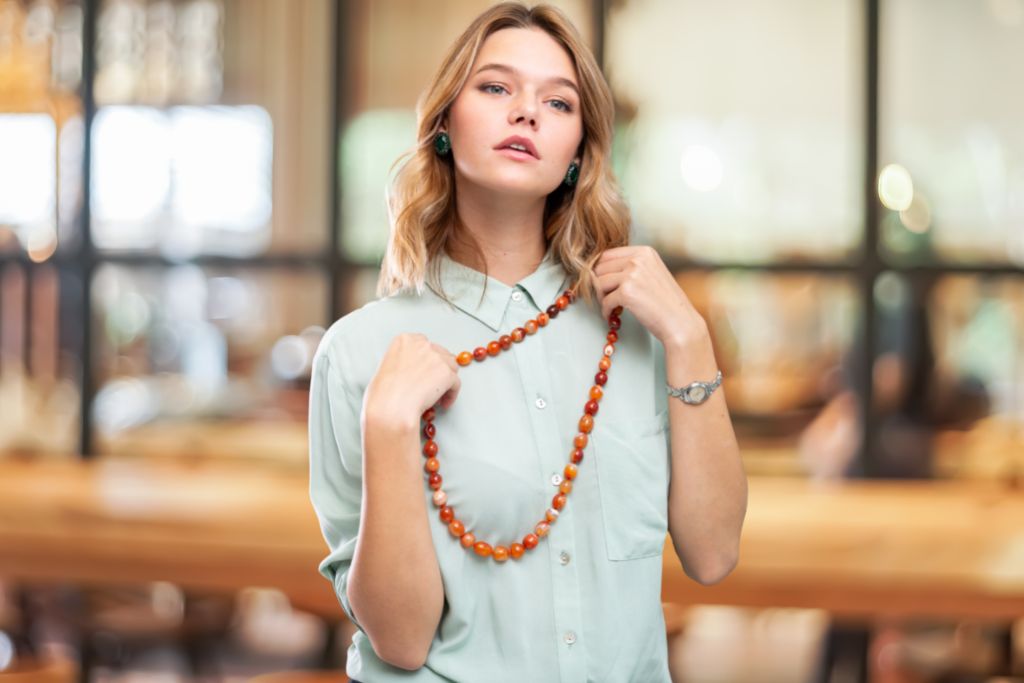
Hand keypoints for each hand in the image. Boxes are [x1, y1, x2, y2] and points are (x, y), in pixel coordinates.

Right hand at [364, 334, 460, 431]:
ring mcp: (436, 358)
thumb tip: (416, 371)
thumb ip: (404, 363)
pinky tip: (443, 403)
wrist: (391, 408)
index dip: (427, 360)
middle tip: (433, 384)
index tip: (426, 370)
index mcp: (404, 340)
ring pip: (451, 367)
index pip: (424, 344)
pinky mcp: (446, 373)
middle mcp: (422, 345)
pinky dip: (451, 394)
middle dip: (438, 369)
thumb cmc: (383, 394)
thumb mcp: (387, 367)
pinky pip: (456, 384)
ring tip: (438, 395)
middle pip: (440, 354)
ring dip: (446, 380)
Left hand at [594, 245, 708, 347]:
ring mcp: (632, 274)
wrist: (681, 323)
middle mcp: (638, 259)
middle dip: (599, 285)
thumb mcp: (652, 274)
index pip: (607, 255)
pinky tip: (613, 316)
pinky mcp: (627, 292)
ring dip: (602, 298)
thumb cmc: (667, 302)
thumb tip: (599, 270)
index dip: (601, 271)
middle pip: (599, 268)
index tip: (603, 284)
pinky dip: (606, 311)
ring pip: (599, 283)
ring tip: (611, 306)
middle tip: (606, 297)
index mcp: (644, 252)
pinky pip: (605, 301)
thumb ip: (631, 267)